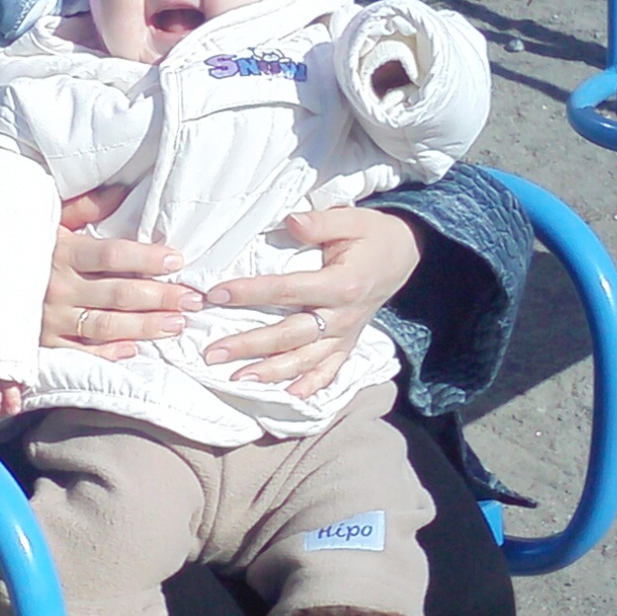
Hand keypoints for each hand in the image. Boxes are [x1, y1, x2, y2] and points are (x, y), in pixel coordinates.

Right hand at [42, 183, 197, 358]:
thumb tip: (124, 190)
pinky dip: (107, 352)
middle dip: (159, 297)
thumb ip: (85, 207)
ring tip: (176, 325)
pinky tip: (135, 351)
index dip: (146, 258)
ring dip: (144, 327)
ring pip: (104, 325)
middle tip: (193, 300)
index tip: (177, 261)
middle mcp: (55, 286)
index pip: (111, 255)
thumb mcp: (48, 219)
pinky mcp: (41, 344)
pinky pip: (79, 352)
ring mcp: (47, 319)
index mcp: (59, 250)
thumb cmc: (20, 244)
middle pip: (116, 293)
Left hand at [201, 207, 426, 397]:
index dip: (250, 292)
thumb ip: (320, 222)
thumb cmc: (372, 235)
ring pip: (304, 360)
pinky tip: (286, 396)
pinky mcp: (348, 343)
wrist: (405, 255)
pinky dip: (310, 386)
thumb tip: (291, 222)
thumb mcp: (352, 219)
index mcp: (341, 285)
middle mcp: (343, 316)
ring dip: (270, 372)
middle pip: (290, 335)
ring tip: (237, 379)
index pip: (287, 291)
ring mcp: (346, 334)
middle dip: (249, 345)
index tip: (216, 294)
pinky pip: (329, 371)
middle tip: (212, 353)